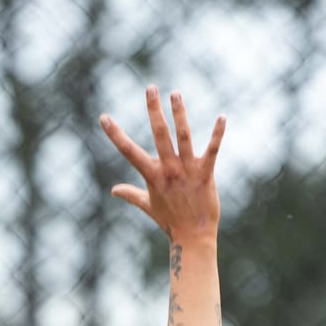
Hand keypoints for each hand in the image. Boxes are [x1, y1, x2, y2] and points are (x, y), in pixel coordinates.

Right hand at [100, 86, 224, 244]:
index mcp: (152, 175)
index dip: (115, 134)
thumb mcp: (148, 206)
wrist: (193, 238)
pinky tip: (222, 117)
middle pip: (159, 134)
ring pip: (183, 137)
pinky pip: (212, 150)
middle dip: (153, 110)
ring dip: (179, 114)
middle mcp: (168, 170)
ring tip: (175, 94)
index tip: (103, 118)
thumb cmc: (170, 222)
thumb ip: (131, 194)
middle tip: (150, 87)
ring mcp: (187, 171)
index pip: (128, 151)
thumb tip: (114, 190)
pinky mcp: (205, 174)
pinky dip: (217, 134)